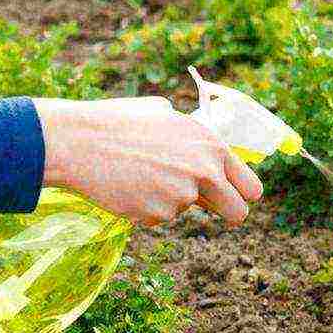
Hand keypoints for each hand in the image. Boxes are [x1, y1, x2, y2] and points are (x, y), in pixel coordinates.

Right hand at [32, 97, 262, 226]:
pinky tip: (128, 185)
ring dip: (170, 199)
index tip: (234, 198)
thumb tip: (205, 152)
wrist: (81, 141)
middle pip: (237, 212)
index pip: (251, 186)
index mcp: (212, 146)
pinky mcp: (158, 215)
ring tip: (140, 174)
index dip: (244, 195)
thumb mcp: (166, 115)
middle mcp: (204, 172)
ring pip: (186, 210)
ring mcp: (182, 197)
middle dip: (227, 213)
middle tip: (208, 207)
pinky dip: (146, 207)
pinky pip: (159, 217)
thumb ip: (193, 137)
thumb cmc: (120, 122)